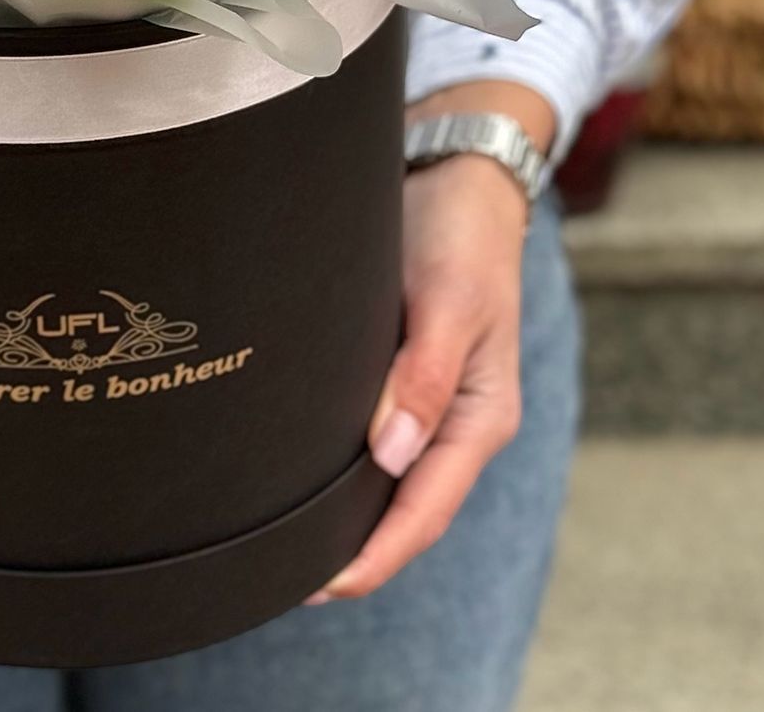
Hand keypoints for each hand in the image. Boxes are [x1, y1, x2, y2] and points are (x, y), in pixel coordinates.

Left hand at [307, 150, 526, 603]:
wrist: (458, 180)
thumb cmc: (458, 235)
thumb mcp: (449, 299)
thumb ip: (426, 376)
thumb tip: (392, 454)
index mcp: (481, 414)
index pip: (426, 509)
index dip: (376, 554)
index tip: (323, 584)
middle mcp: (458, 420)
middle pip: (406, 507)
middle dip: (354, 550)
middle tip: (282, 578)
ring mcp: (433, 402)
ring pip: (389, 479)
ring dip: (346, 515)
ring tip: (283, 544)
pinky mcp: (406, 376)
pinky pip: (376, 439)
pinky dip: (344, 470)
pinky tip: (302, 476)